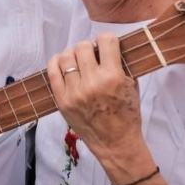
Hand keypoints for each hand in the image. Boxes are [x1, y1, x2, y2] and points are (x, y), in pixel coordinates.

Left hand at [47, 34, 151, 184]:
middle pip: (82, 47)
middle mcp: (92, 83)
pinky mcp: (62, 101)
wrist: (116, 144)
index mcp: (113, 77)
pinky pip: (52, 72)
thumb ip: (122, 64)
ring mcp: (74, 92)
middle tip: (92, 56)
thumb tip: (110, 46)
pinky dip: (56, 62)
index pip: (106, 40)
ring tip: (79, 61)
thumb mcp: (132, 86)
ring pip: (66, 57)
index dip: (107, 40)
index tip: (107, 46)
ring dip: (73, 54)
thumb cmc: (128, 115)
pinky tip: (62, 62)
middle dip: (89, 47)